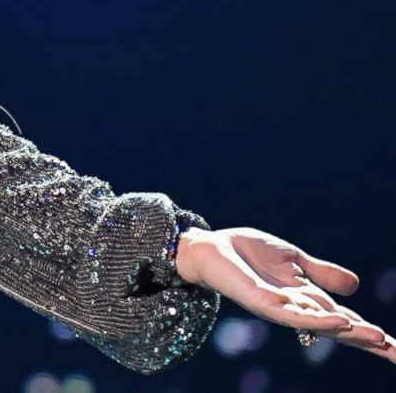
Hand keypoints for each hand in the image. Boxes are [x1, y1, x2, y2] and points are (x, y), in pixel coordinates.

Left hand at [176, 226, 394, 363]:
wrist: (209, 247)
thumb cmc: (247, 253)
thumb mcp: (294, 259)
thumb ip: (323, 274)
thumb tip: (355, 287)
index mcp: (307, 299)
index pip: (346, 319)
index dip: (370, 333)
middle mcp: (296, 308)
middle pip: (339, 329)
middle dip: (369, 341)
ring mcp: (280, 307)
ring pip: (321, 325)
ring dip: (350, 331)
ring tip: (378, 338)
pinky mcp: (262, 301)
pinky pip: (292, 315)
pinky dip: (316, 320)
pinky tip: (337, 321)